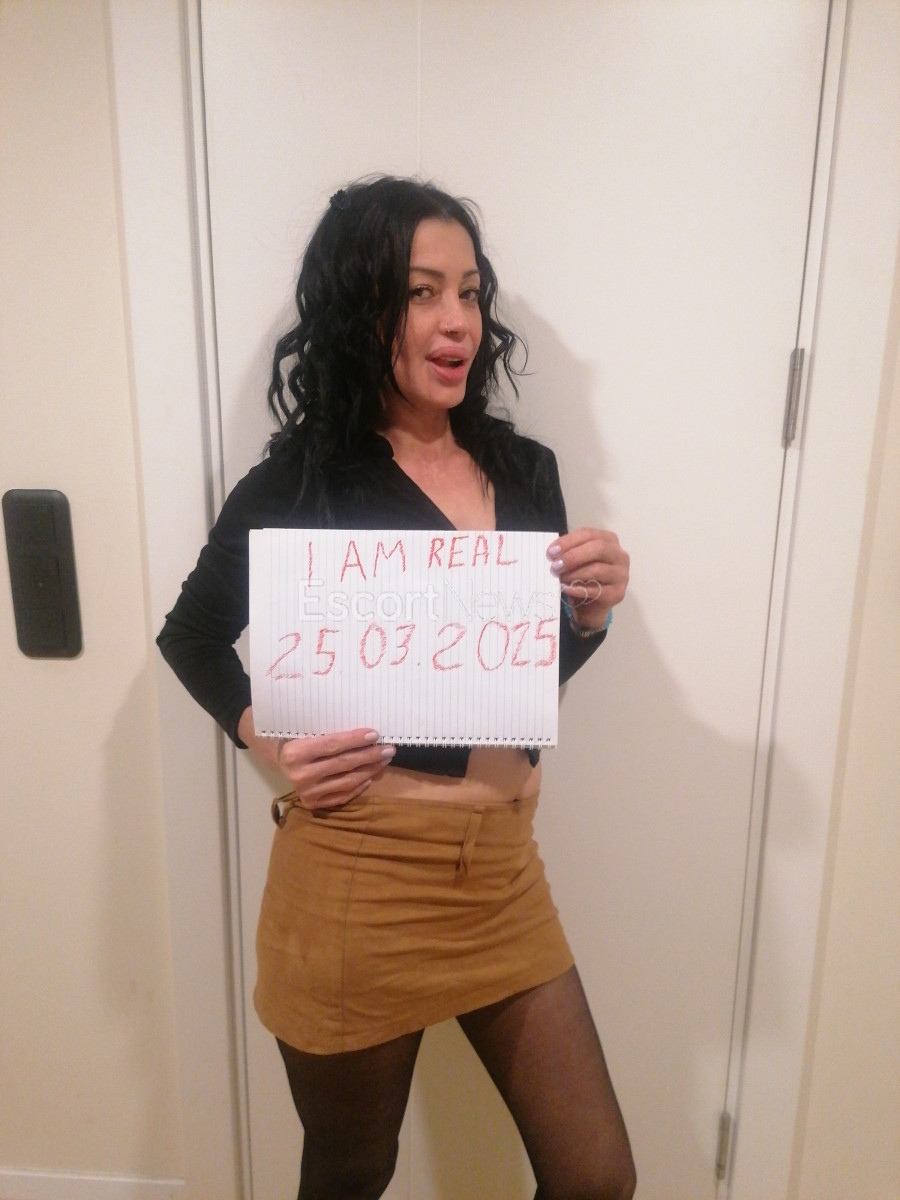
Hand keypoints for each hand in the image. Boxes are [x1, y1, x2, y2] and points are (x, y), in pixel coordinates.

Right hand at [238, 708, 394, 810]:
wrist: (280, 760)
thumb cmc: (297, 738)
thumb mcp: (305, 730)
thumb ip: (327, 730)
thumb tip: (364, 731)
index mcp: (295, 753)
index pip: (332, 745)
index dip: (355, 740)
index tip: (375, 734)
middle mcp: (300, 775)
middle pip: (343, 764)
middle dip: (369, 755)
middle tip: (388, 748)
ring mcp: (306, 792)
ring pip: (346, 781)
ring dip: (369, 770)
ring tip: (384, 760)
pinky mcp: (312, 804)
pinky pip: (341, 796)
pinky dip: (358, 787)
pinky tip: (370, 777)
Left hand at [547, 527, 629, 629]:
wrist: (590, 607)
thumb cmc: (582, 577)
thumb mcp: (576, 560)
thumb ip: (569, 552)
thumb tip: (554, 552)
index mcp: (609, 540)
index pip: (589, 534)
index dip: (569, 541)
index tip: (551, 552)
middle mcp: (620, 555)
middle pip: (598, 548)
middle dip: (573, 556)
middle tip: (555, 566)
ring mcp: (621, 574)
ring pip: (597, 569)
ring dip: (575, 573)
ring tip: (561, 578)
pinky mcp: (618, 593)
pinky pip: (596, 589)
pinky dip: (578, 589)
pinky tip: (566, 589)